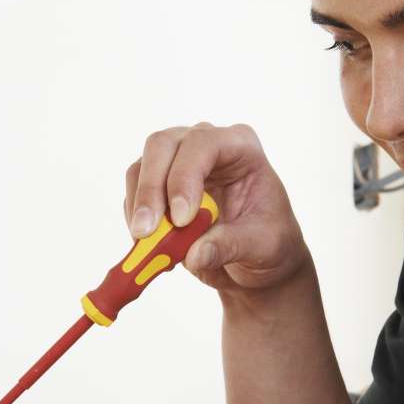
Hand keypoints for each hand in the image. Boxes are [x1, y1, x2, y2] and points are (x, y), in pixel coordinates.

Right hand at [122, 122, 310, 296]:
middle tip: (146, 233)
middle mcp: (205, 145)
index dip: (185, 177)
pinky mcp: (158, 186)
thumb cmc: (269, 242)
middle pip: (162, 146)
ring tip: (150, 246)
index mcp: (240, 147)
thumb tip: (195, 254)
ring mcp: (177, 162)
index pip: (204, 144)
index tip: (181, 219)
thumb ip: (231, 246)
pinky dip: (136, 223)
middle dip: (151, 189)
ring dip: (139, 208)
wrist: (255, 260)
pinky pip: (134, 197)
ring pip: (140, 168)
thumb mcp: (262, 246)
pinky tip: (153, 249)